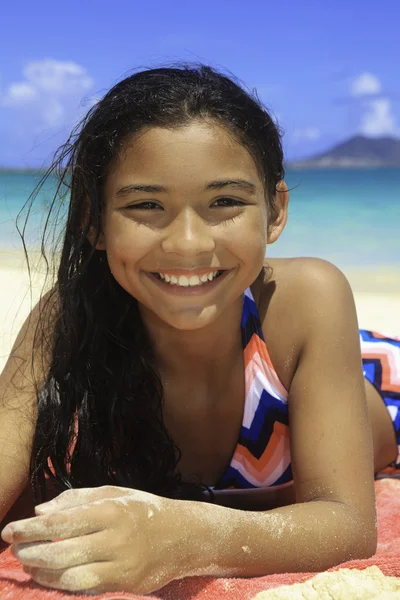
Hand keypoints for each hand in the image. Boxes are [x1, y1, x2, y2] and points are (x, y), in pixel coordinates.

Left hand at [0, 485, 191, 594]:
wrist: (183, 535)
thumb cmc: (143, 509)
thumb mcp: (114, 493)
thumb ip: (77, 499)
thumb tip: (41, 511)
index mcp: (110, 509)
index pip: (61, 521)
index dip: (31, 528)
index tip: (10, 531)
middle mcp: (115, 537)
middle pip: (61, 551)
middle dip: (31, 553)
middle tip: (15, 551)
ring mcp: (121, 564)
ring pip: (71, 576)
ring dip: (43, 573)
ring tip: (29, 565)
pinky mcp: (125, 584)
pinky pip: (86, 588)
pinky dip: (63, 584)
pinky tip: (52, 576)